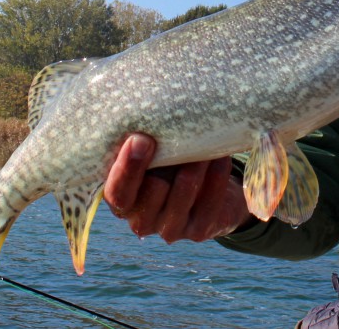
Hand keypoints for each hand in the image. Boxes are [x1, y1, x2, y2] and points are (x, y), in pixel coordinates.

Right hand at [103, 133, 253, 242]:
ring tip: (205, 138)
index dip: (128, 167)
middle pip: (151, 191)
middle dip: (166, 159)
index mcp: (121, 199)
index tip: (141, 138)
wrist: (205, 189)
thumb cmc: (168, 162)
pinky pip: (209, 199)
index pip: (118, 191)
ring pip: (183, 192)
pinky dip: (216, 174)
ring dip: (195, 163)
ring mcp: (169, 229)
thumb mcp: (151, 153)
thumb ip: (142, 141)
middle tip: (179, 130)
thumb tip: (147, 108)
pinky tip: (220, 156)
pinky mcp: (197, 231)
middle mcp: (141, 220)